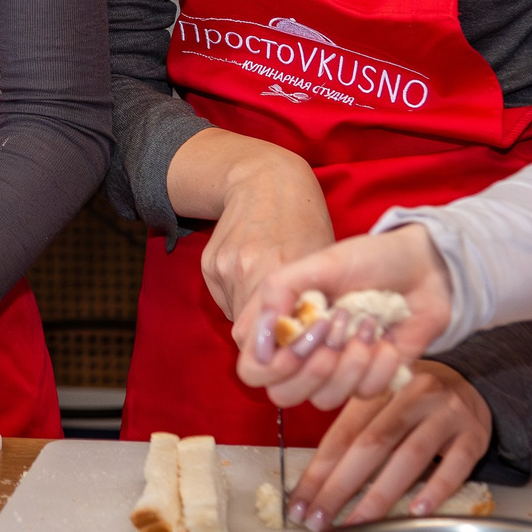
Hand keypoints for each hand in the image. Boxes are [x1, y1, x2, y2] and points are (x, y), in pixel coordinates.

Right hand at [199, 142, 334, 341]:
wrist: (264, 180)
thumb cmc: (304, 220)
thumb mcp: (321, 258)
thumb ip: (312, 301)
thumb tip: (302, 341)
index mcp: (282, 270)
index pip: (269, 338)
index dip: (278, 351)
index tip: (292, 348)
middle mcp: (248, 270)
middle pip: (248, 332)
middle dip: (264, 338)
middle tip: (284, 329)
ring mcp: (225, 266)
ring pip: (236, 316)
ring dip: (253, 315)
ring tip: (271, 293)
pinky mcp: (209, 264)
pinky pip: (225, 298)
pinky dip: (239, 297)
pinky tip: (253, 275)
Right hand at [236, 225, 452, 411]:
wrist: (423, 269)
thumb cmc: (368, 260)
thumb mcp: (319, 263)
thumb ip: (277, 291)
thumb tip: (259, 342)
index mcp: (279, 326)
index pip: (252, 370)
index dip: (272, 365)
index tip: (301, 334)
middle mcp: (301, 355)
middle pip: (283, 395)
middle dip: (314, 366)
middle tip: (337, 324)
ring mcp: (334, 372)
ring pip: (323, 401)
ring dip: (349, 364)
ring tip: (366, 326)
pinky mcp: (368, 381)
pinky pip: (362, 395)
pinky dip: (378, 367)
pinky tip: (386, 339)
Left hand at [284, 359, 490, 530]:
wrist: (471, 382)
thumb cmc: (413, 400)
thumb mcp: (382, 401)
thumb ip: (353, 429)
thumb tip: (315, 481)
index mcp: (380, 385)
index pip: (344, 432)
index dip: (319, 470)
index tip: (299, 503)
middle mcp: (413, 394)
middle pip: (371, 443)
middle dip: (340, 486)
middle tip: (317, 519)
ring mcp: (446, 413)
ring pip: (410, 456)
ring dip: (380, 495)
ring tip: (356, 524)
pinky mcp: (474, 434)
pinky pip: (455, 464)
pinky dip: (435, 489)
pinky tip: (416, 511)